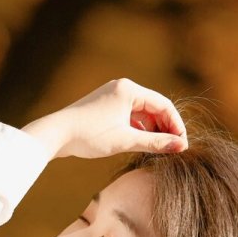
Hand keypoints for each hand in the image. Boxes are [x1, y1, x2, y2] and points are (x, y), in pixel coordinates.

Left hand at [22, 78, 187, 159]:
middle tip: (173, 148)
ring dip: (152, 129)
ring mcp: (113, 95)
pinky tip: (141, 143)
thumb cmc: (89, 135)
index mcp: (129, 89)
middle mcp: (122, 87)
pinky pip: (129, 115)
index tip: (182, 144)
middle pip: (154, 107)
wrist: (55, 134)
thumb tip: (180, 147)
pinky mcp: (105, 105)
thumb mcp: (125, 140)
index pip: (163, 105)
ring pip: (142, 112)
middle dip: (165, 127)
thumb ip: (155, 143)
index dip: (176, 125)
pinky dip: (138, 128)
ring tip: (158, 148)